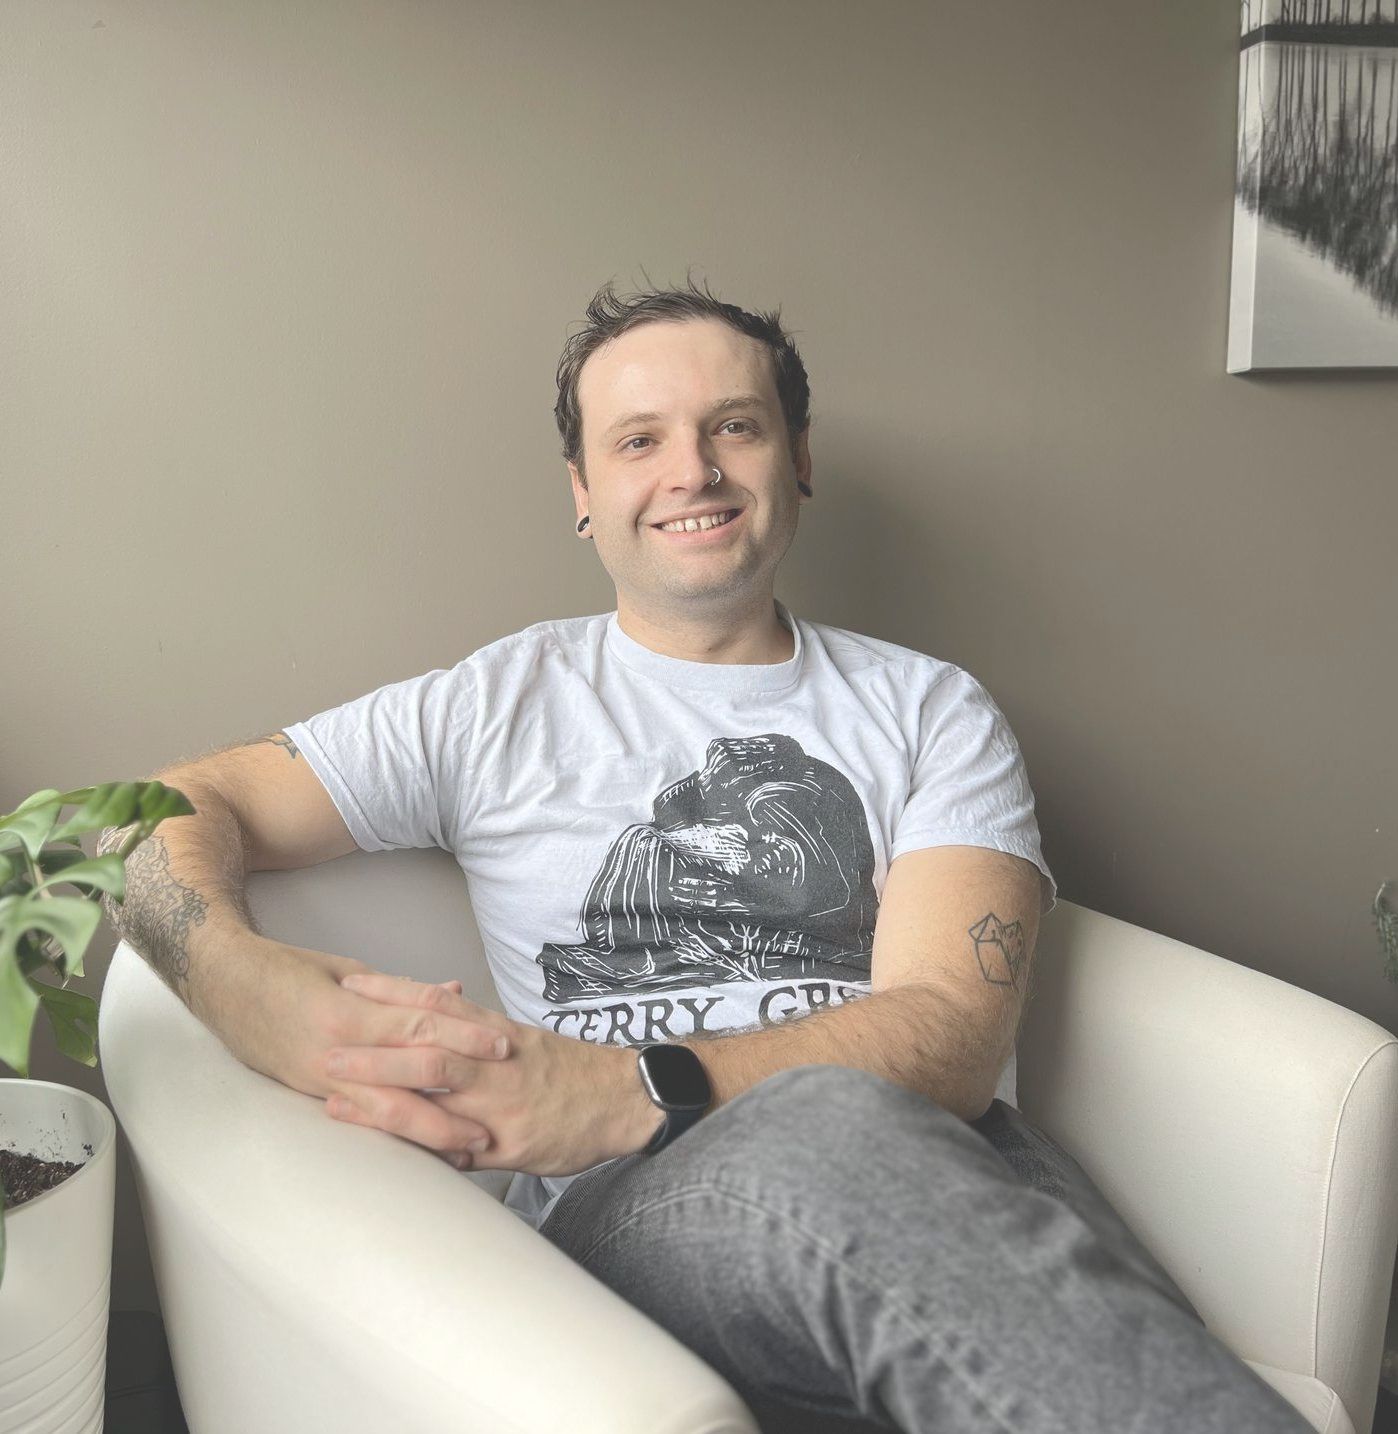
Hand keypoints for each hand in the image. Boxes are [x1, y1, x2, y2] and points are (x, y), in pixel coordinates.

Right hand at [210, 939, 502, 1170]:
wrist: (221, 983)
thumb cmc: (285, 970)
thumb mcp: (346, 968)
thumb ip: (400, 990)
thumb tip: (452, 996)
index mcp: (350, 1010)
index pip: (420, 1026)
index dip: (465, 1038)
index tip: (503, 1048)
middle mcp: (336, 1050)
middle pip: (409, 1080)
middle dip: (456, 1101)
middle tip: (498, 1117)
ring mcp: (320, 1078)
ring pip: (385, 1113)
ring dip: (430, 1133)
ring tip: (469, 1148)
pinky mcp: (308, 1093)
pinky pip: (359, 1119)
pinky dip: (394, 1135)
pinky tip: (419, 1150)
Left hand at [320, 972, 656, 1176]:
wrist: (622, 1098)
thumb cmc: (567, 1072)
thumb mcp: (522, 1043)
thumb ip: (476, 1039)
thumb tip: (431, 1029)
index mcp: (495, 1032)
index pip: (436, 1003)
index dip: (391, 993)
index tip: (349, 984)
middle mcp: (494, 1061)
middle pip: (426, 1046)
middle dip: (373, 1049)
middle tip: (325, 1048)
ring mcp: (501, 1102)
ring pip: (436, 1094)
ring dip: (383, 1096)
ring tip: (338, 1099)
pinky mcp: (511, 1143)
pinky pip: (462, 1147)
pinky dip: (427, 1147)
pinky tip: (391, 1154)